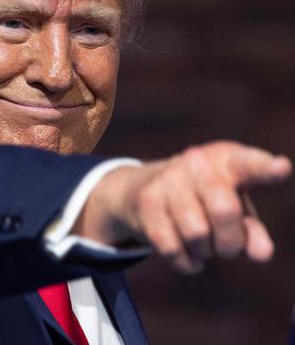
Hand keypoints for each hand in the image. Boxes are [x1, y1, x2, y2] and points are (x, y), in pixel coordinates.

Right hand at [73, 141, 291, 272]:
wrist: (141, 188)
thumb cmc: (202, 199)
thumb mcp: (234, 209)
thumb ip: (252, 231)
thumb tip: (261, 253)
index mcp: (226, 159)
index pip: (248, 164)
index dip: (265, 168)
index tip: (282, 168)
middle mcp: (196, 163)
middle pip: (224, 211)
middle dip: (230, 242)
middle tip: (227, 248)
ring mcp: (167, 180)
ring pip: (196, 234)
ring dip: (204, 252)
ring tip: (201, 246)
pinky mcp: (146, 202)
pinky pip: (171, 248)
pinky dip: (185, 262)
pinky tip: (187, 258)